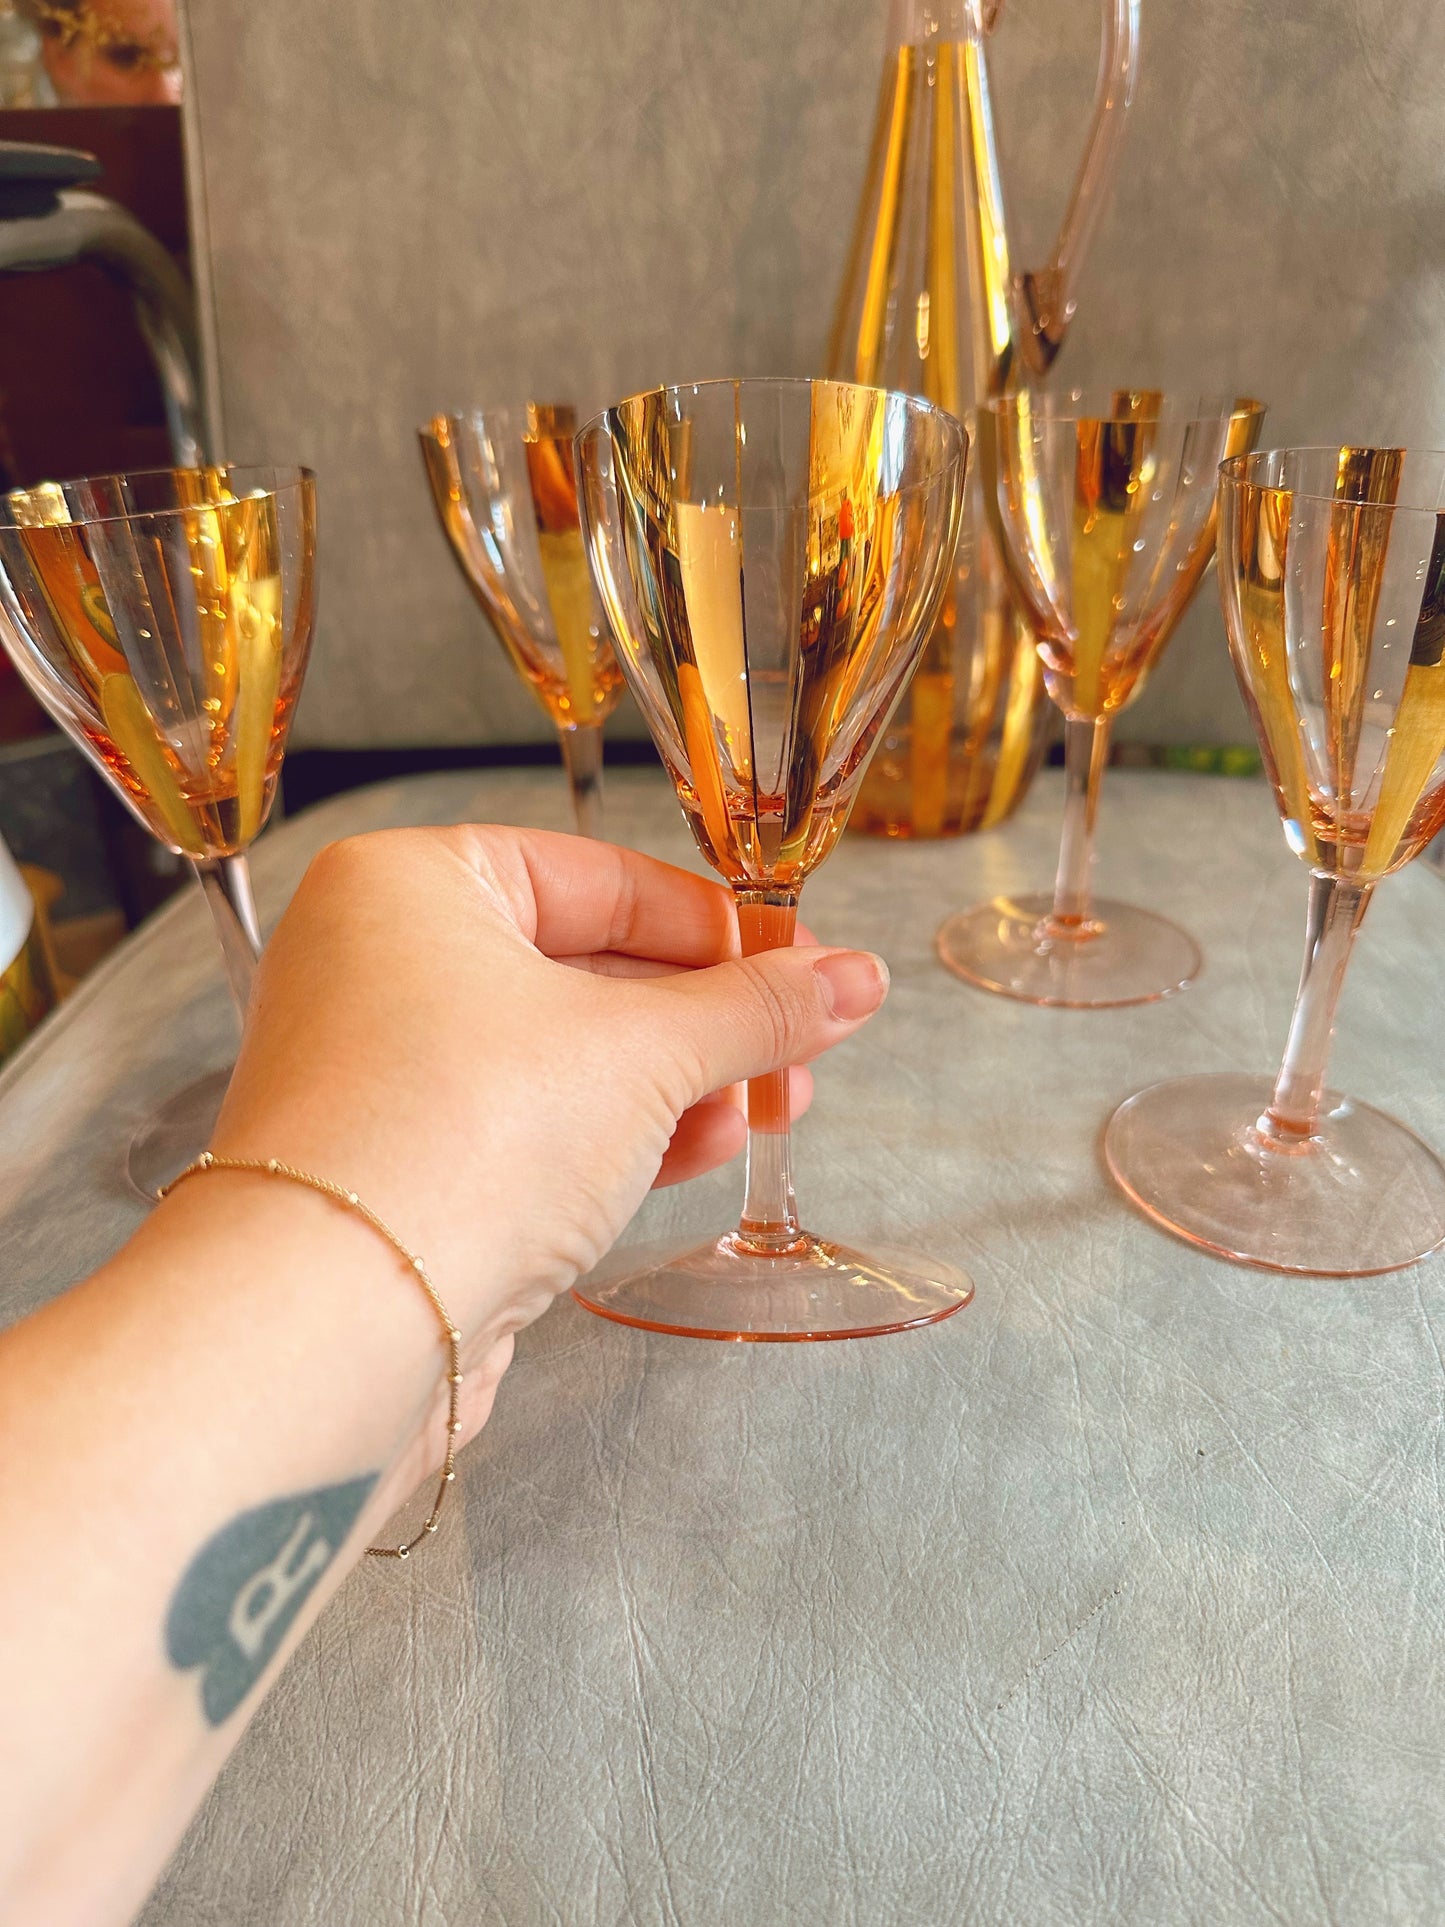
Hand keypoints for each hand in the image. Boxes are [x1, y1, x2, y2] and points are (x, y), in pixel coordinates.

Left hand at [209, 825, 888, 1402]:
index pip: (597, 876)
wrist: (332, 1328)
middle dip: (708, 1016)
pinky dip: (619, 1136)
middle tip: (808, 1039)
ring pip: (565, 1058)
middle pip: (586, 968)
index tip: (805, 958)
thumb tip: (856, 978)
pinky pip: (531, 1130)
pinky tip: (703, 1148)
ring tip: (776, 1106)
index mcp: (411, 886)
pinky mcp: (407, 1171)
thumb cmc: (460, 1141)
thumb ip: (754, 1009)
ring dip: (679, 1083)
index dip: (716, 923)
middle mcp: (381, 967)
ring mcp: (387, 1075)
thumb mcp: (641, 1053)